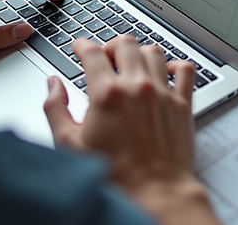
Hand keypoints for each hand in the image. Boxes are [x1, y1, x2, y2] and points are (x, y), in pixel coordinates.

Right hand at [44, 36, 220, 224]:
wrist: (154, 193)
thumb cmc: (114, 175)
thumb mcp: (70, 144)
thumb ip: (55, 109)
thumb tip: (53, 86)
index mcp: (107, 94)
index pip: (92, 52)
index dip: (82, 44)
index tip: (79, 46)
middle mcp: (136, 87)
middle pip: (125, 44)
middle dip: (111, 45)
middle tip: (104, 55)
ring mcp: (162, 94)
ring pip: (153, 51)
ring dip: (139, 52)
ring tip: (131, 62)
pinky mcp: (182, 105)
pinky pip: (184, 70)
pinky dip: (175, 65)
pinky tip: (166, 70)